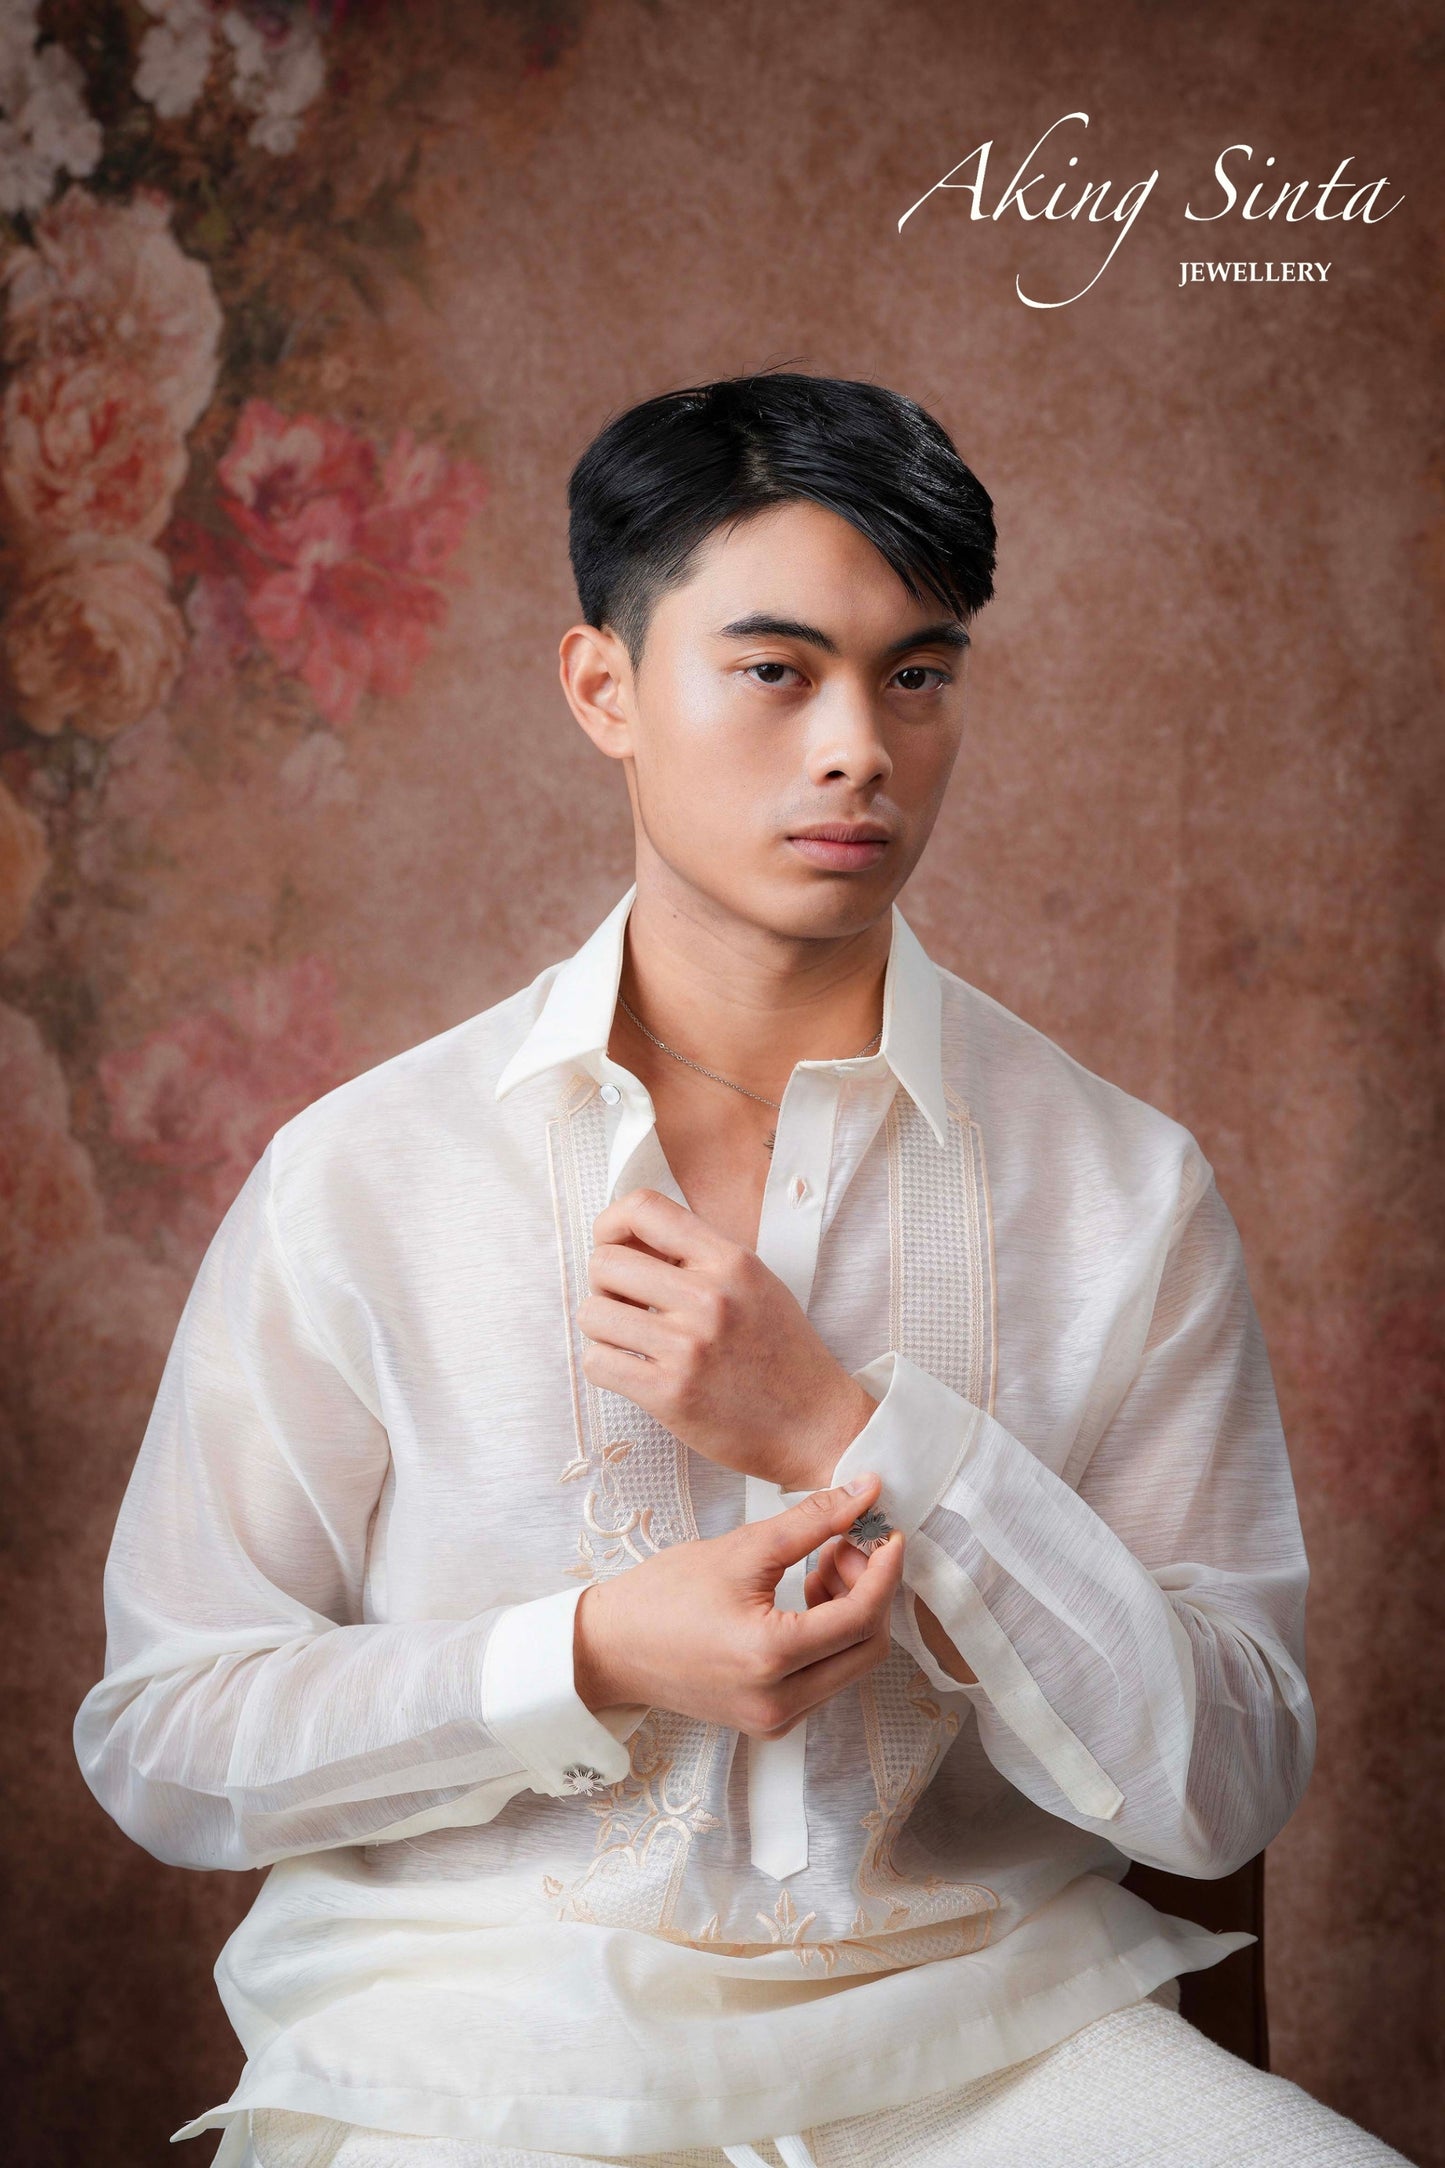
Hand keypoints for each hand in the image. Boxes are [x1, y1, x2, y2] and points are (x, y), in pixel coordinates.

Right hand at [573, 1472, 905, 1734]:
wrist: (609, 1648)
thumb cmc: (663, 1595)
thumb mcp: (742, 1549)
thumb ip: (812, 1521)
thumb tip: (866, 1492)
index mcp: (770, 1657)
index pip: (861, 1616)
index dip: (885, 1570)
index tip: (888, 1533)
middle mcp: (780, 1702)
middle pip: (867, 1648)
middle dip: (870, 1591)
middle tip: (845, 1545)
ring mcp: (776, 1718)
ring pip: (850, 1665)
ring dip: (851, 1612)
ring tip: (820, 1564)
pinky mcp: (770, 1720)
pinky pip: (825, 1678)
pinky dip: (829, 1636)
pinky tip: (806, 1596)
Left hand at [578, 1188, 876, 1492]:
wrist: (816, 1424)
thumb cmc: (782, 1354)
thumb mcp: (755, 1283)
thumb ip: (700, 1256)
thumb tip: (629, 1240)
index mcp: (730, 1261)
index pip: (644, 1208)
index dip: (610, 1223)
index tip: (612, 1245)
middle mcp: (709, 1296)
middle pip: (605, 1262)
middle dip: (605, 1285)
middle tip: (626, 1305)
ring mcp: (688, 1346)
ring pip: (593, 1313)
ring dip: (603, 1328)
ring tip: (629, 1339)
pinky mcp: (670, 1393)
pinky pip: (598, 1362)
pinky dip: (605, 1365)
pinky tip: (632, 1370)